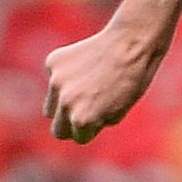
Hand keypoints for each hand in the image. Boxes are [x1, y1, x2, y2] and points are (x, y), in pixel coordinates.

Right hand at [43, 18, 165, 144]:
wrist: (131, 43)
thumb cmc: (130, 82)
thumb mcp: (115, 115)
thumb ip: (92, 124)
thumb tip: (71, 124)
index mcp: (82, 120)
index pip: (79, 138)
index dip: (93, 128)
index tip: (103, 115)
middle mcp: (65, 102)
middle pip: (57, 130)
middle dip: (71, 125)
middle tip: (87, 110)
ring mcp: (56, 81)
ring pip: (50, 107)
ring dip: (63, 103)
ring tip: (86, 87)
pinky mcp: (53, 62)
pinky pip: (54, 80)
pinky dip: (65, 77)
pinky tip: (84, 66)